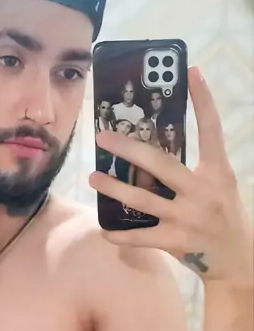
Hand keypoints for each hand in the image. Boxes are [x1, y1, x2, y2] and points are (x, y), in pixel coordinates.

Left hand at [90, 67, 252, 286]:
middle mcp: (202, 191)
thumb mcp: (219, 184)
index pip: (211, 129)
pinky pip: (141, 237)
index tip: (191, 72)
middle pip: (161, 164)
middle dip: (129, 149)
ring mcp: (187, 218)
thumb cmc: (223, 215)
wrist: (236, 259)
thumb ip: (194, 168)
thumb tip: (153, 151)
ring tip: (93, 177)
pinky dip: (121, 235)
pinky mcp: (176, 241)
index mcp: (217, 172)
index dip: (203, 100)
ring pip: (143, 200)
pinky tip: (105, 230)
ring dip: (114, 189)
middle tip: (102, 137)